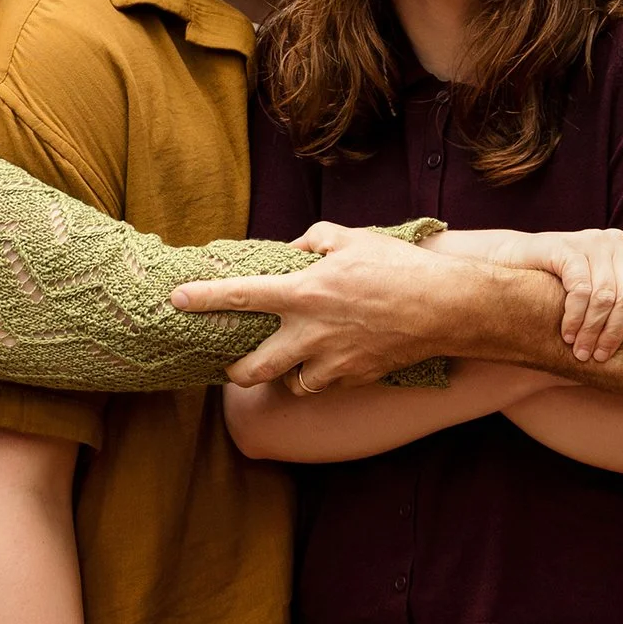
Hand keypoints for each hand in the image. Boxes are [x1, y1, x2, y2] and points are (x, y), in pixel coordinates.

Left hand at [173, 226, 462, 388]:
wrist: (445, 308)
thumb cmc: (399, 268)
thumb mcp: (353, 239)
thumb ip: (314, 241)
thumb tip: (295, 251)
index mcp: (304, 292)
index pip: (240, 296)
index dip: (203, 299)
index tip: (177, 300)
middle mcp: (310, 333)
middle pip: (251, 368)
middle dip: (235, 369)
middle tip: (233, 360)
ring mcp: (331, 362)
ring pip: (288, 383)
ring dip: (284, 373)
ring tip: (291, 358)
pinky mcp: (353, 379)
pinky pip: (323, 384)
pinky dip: (321, 376)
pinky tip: (331, 359)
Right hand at [477, 229, 622, 361]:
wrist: (518, 263)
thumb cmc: (568, 286)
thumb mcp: (606, 288)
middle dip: (616, 333)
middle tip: (600, 356)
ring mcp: (596, 241)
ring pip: (605, 297)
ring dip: (592, 331)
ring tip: (581, 352)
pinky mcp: (569, 246)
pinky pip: (580, 290)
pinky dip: (574, 318)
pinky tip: (566, 334)